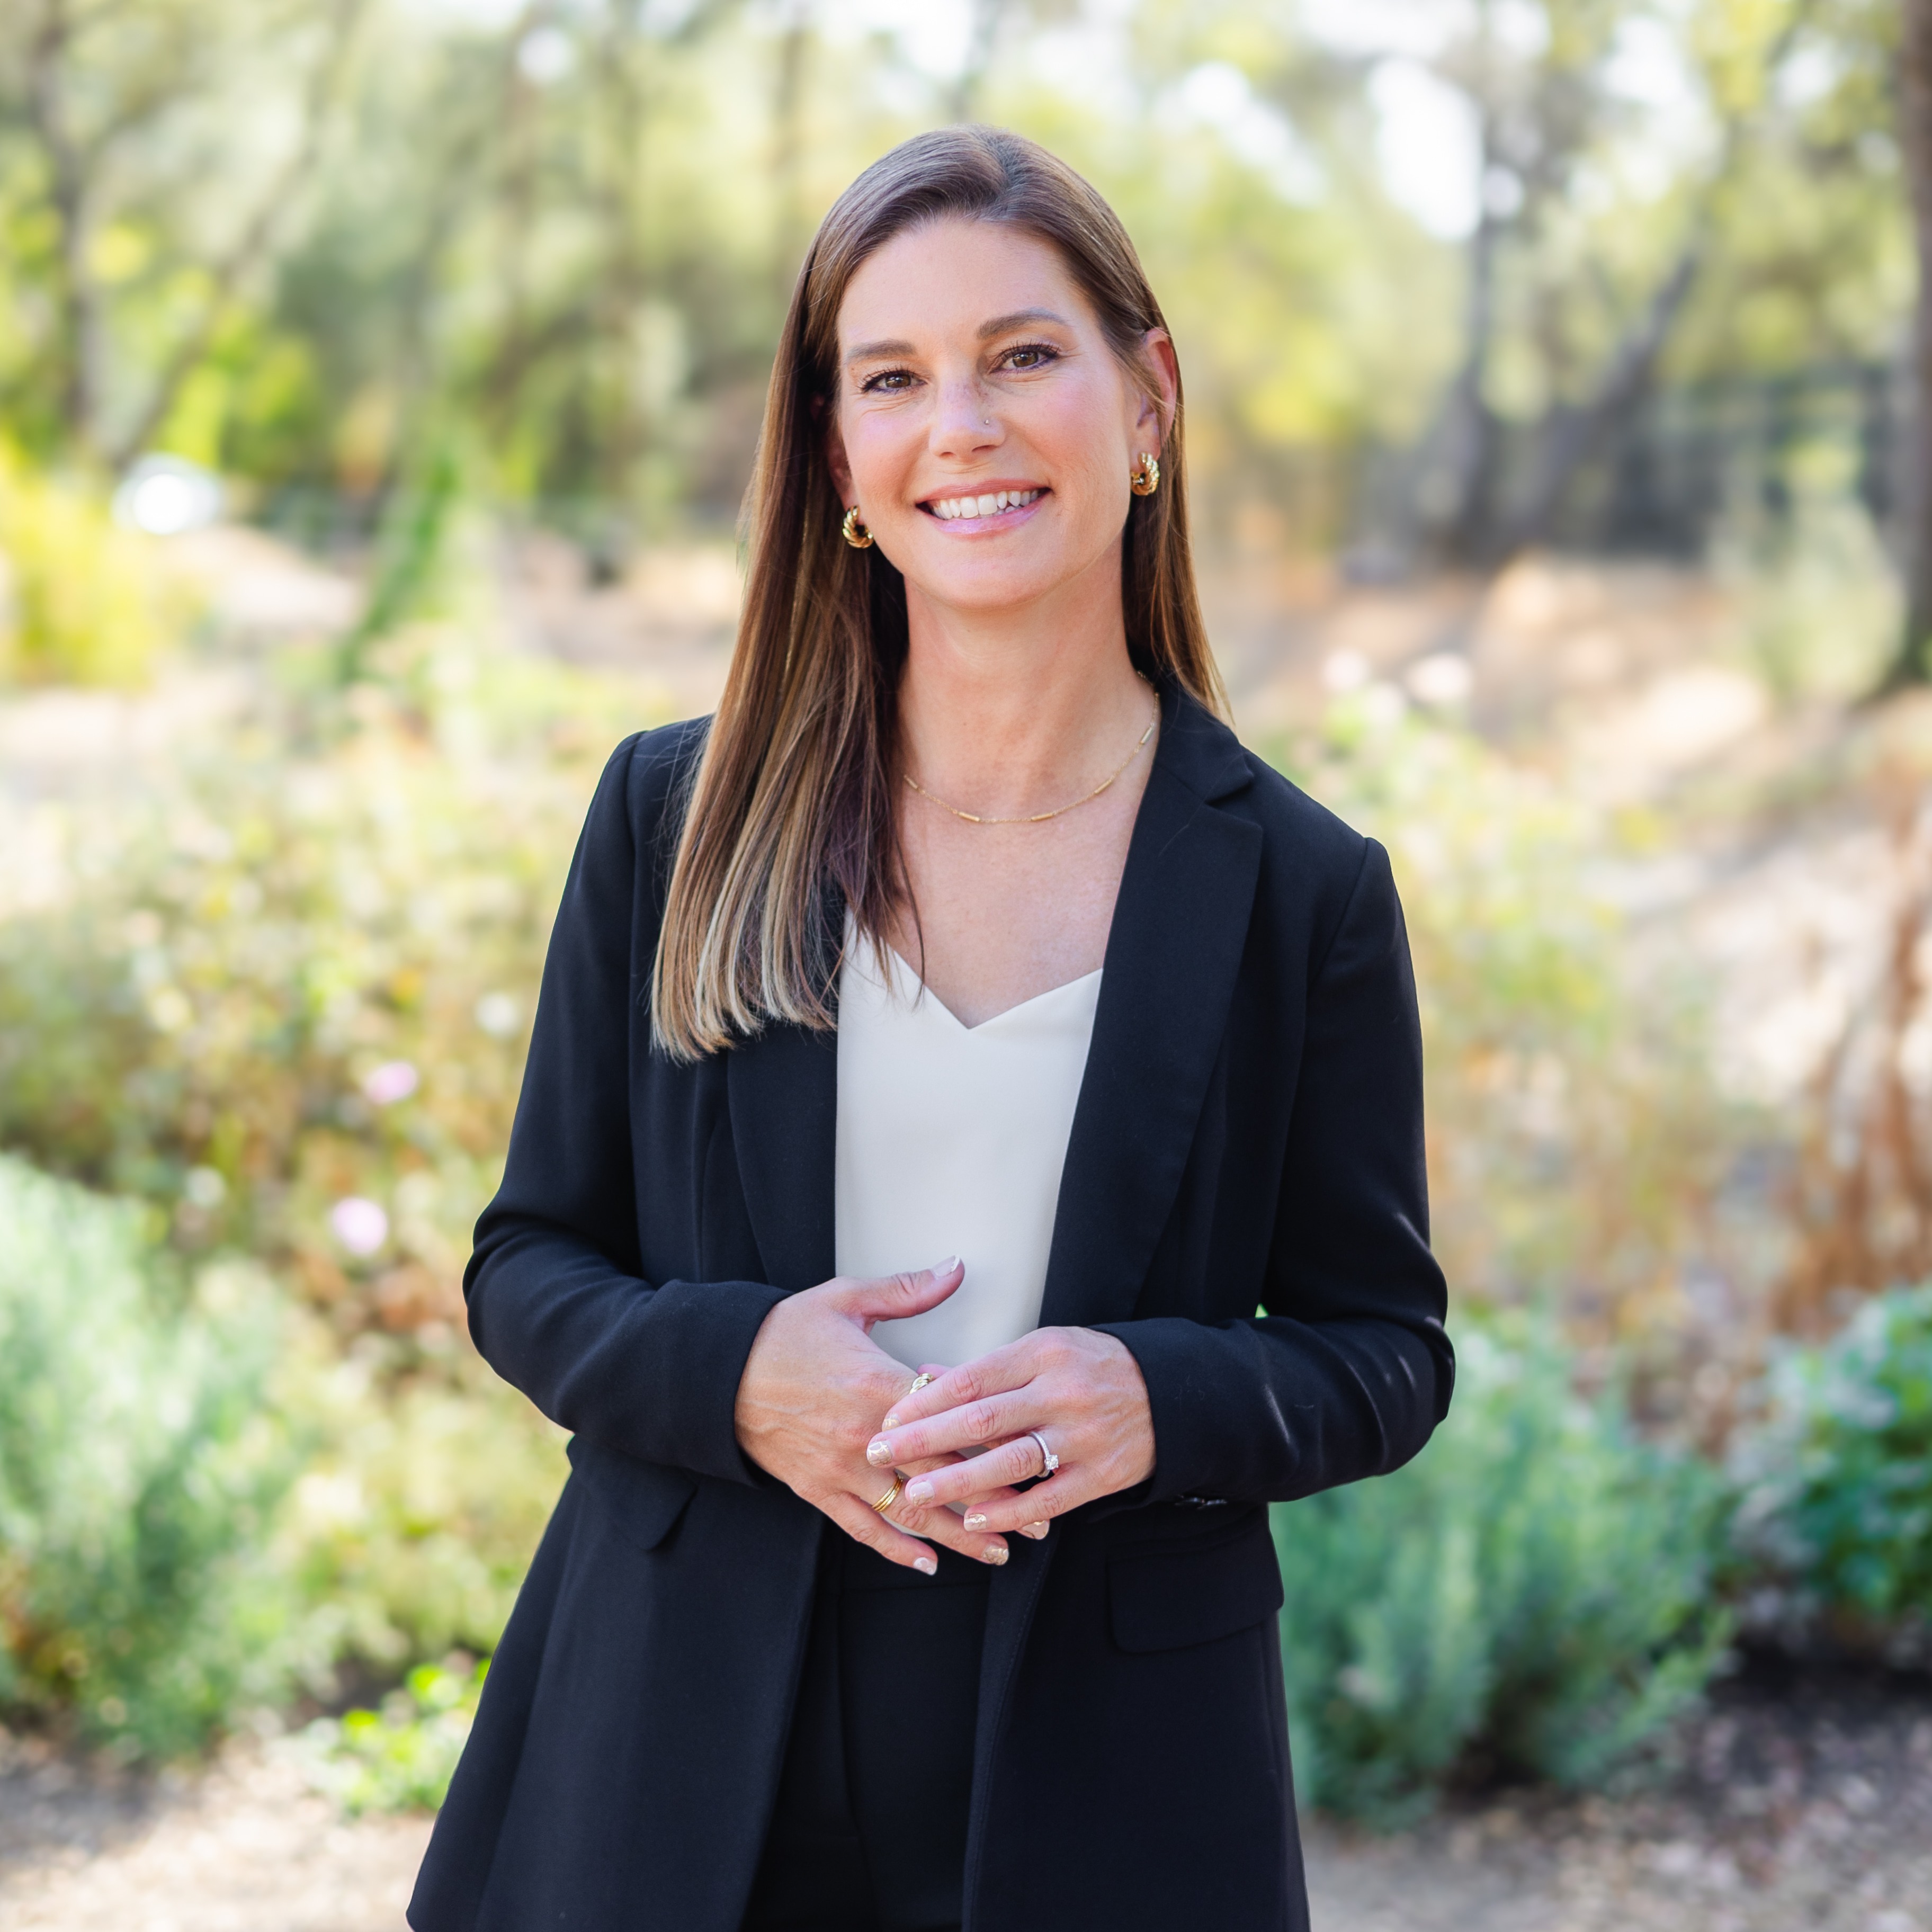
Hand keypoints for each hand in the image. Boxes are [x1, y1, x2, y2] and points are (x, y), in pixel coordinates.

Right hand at [733, 1259, 1020, 1571]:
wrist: (720, 1369)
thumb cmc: (784, 1332)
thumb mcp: (846, 1298)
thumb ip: (907, 1290)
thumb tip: (955, 1268)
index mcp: (879, 1383)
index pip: (952, 1420)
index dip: (997, 1441)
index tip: (1035, 1452)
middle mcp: (865, 1435)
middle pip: (943, 1477)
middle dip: (994, 1500)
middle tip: (1037, 1518)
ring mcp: (840, 1468)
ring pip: (910, 1512)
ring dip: (957, 1534)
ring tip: (997, 1548)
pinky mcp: (817, 1488)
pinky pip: (862, 1527)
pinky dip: (896, 1548)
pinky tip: (927, 1562)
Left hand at [862, 1327, 1154, 1534]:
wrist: (1169, 1391)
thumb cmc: (1091, 1366)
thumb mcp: (1042, 1349)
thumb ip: (984, 1368)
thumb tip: (923, 1373)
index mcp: (1042, 1353)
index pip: (972, 1378)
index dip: (926, 1401)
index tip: (888, 1416)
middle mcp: (1061, 1392)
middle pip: (982, 1419)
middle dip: (926, 1439)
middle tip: (879, 1453)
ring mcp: (1083, 1435)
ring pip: (1012, 1462)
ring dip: (959, 1481)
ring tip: (916, 1492)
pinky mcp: (1101, 1474)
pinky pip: (1049, 1498)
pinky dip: (1010, 1511)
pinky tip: (976, 1521)